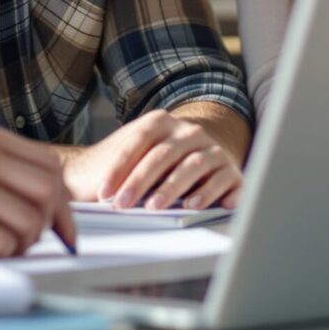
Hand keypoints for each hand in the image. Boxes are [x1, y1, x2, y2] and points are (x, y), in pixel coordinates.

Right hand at [0, 121, 76, 257]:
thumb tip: (43, 202)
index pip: (48, 166)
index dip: (61, 200)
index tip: (61, 226)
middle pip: (50, 191)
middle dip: (52, 223)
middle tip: (36, 242)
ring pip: (31, 222)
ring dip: (23, 243)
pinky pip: (5, 244)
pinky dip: (0, 255)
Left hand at [61, 109, 243, 210]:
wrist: (194, 159)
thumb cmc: (154, 165)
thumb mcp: (135, 159)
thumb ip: (122, 169)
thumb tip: (97, 193)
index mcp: (161, 122)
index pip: (138, 140)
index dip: (119, 167)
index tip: (104, 193)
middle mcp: (189, 132)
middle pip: (163, 154)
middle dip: (140, 181)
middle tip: (123, 204)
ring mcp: (212, 149)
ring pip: (193, 165)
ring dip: (173, 187)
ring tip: (156, 206)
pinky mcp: (231, 171)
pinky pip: (224, 180)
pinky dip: (212, 193)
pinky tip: (198, 207)